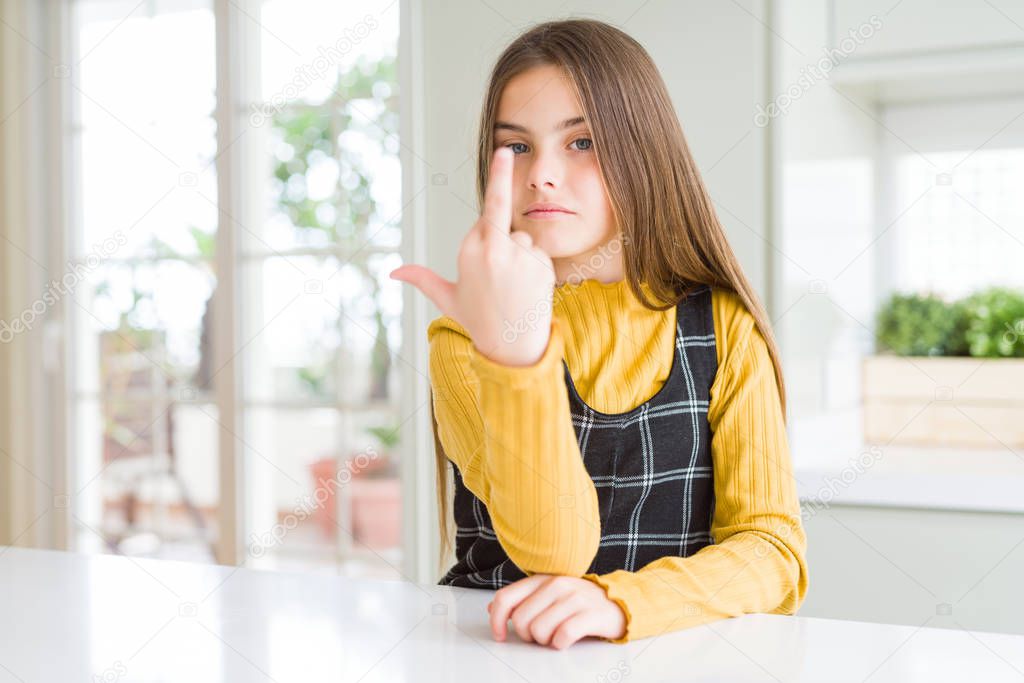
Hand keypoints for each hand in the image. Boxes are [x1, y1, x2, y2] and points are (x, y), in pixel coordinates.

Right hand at [390, 146, 554, 366]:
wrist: (512, 348)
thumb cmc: (478, 321)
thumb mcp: (448, 298)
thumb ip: (423, 279)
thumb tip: (393, 273)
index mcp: (468, 251)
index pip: (485, 216)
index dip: (487, 228)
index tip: (503, 150)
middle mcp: (491, 248)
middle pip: (503, 224)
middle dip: (503, 234)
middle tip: (503, 184)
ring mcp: (518, 255)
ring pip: (522, 239)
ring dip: (520, 256)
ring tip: (513, 288)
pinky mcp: (540, 263)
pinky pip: (538, 253)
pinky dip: (535, 267)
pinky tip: (528, 289)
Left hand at [487, 574, 626, 648]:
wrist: (617, 602)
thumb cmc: (578, 601)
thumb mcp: (547, 594)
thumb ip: (521, 599)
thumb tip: (493, 609)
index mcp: (541, 579)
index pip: (505, 598)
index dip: (496, 621)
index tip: (500, 635)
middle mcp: (556, 584)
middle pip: (522, 620)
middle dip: (528, 635)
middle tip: (542, 635)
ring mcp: (574, 598)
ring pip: (539, 631)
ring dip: (546, 641)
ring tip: (557, 635)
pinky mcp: (590, 614)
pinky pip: (563, 636)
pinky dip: (560, 644)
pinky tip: (566, 640)